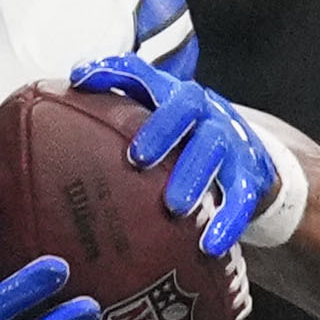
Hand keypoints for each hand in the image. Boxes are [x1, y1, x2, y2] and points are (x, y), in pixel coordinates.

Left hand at [69, 56, 283, 256]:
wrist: (246, 151)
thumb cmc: (183, 134)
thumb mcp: (154, 112)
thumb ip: (114, 101)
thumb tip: (70, 87)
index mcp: (173, 93)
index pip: (142, 74)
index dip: (113, 73)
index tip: (81, 82)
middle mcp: (204, 110)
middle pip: (186, 107)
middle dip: (163, 130)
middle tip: (137, 158)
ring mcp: (230, 141)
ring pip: (214, 152)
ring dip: (195, 178)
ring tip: (176, 208)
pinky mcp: (249, 175)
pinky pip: (242, 199)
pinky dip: (227, 222)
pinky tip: (209, 246)